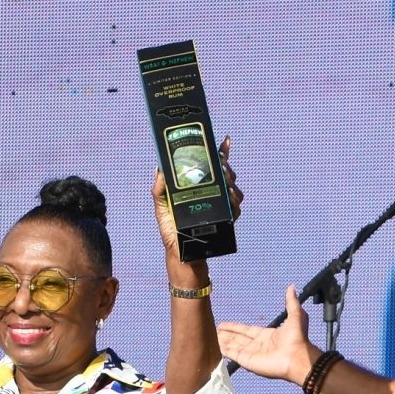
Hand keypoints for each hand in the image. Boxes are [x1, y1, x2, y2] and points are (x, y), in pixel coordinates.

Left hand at [153, 137, 240, 258]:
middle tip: (220, 164)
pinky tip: (230, 195)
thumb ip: (159, 190)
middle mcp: (212, 195)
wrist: (180, 253)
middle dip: (226, 166)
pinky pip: (236, 208)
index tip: (225, 140)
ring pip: (234, 188)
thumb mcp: (161, 208)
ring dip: (231, 181)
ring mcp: (220, 207)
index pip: (211, 166)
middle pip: (225, 174)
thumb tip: (159, 169)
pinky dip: (235, 200)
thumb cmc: (171, 230)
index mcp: (198, 188)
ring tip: (225, 178)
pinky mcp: (226, 220)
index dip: (221, 152)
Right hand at [218, 287, 315, 384]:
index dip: (235, 327)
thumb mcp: (296, 315)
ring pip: (233, 346)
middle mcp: (258, 345)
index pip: (246, 330)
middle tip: (214, 330)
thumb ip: (291, 302)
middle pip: (237, 338)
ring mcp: (252, 354)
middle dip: (226, 334)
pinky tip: (216, 347)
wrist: (298, 358)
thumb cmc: (298, 339)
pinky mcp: (248, 362)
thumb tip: (292, 287)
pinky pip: (233, 355)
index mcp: (266, 336)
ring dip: (222, 342)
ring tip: (211, 338)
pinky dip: (224, 351)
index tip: (223, 324)